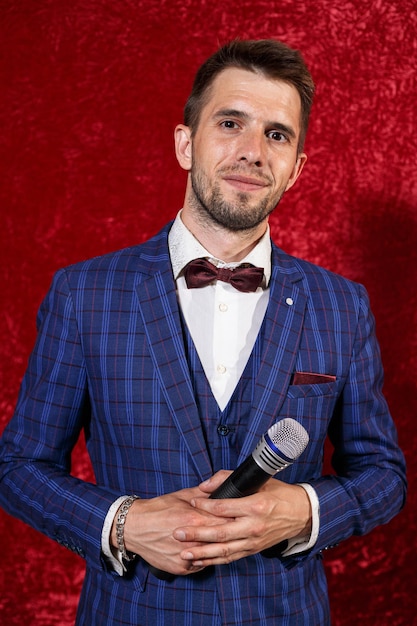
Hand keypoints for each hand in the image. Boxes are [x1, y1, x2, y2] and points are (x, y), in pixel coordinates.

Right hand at [111, 486, 230, 575]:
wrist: (134, 527)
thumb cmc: (157, 509)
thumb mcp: (182, 495)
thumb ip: (204, 494)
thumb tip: (221, 488)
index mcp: (194, 519)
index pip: (224, 521)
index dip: (233, 518)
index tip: (239, 515)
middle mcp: (191, 540)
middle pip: (220, 539)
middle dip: (229, 534)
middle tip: (235, 529)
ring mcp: (186, 557)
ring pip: (212, 555)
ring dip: (217, 548)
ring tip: (222, 541)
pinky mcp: (180, 568)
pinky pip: (200, 565)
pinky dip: (203, 557)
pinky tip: (204, 549)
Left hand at [173, 471, 311, 567]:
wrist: (301, 514)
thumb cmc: (279, 494)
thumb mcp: (257, 480)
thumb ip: (228, 479)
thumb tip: (205, 486)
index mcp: (255, 506)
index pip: (224, 507)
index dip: (205, 505)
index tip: (190, 501)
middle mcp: (253, 526)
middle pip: (221, 533)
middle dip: (197, 534)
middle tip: (178, 532)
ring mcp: (253, 541)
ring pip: (224, 550)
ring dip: (202, 553)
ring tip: (184, 552)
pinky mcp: (253, 549)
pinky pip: (231, 557)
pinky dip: (214, 560)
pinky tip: (199, 561)